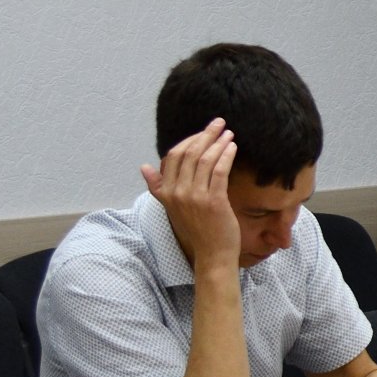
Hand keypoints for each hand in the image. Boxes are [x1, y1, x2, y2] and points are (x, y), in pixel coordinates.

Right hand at [141, 119, 241, 270]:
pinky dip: (226, 155)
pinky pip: (220, 171)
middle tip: (219, 123)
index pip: (173, 156)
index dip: (188, 140)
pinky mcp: (213, 201)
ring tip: (228, 133)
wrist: (212, 254)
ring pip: (205, 160)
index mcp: (166, 192)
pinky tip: (233, 147)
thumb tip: (143, 167)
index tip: (203, 131)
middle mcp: (177, 193)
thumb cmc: (196, 228)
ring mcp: (195, 197)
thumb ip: (158, 186)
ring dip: (218, 142)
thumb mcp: (172, 207)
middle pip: (189, 154)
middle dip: (205, 135)